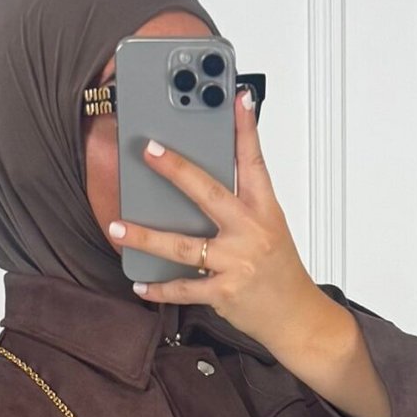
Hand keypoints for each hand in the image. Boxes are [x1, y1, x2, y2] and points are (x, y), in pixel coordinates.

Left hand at [109, 88, 329, 361]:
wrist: (298, 318)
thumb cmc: (281, 272)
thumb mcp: (270, 228)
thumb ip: (241, 203)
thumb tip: (202, 181)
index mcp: (265, 211)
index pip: (255, 162)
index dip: (246, 128)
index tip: (238, 97)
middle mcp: (251, 233)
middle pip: (209, 194)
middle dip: (177, 170)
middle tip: (150, 151)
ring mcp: (237, 263)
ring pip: (183, 246)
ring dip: (146, 237)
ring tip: (119, 228)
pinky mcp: (225, 293)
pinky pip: (184, 289)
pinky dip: (159, 288)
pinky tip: (140, 283)